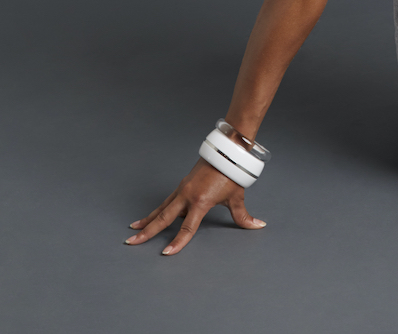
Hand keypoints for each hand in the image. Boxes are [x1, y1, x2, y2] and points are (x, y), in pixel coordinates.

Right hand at [124, 158, 265, 254]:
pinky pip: (167, 201)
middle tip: (131, 242)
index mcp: (201, 201)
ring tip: (134, 230)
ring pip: (162, 208)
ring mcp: (183, 189)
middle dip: (148, 232)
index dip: (178, 242)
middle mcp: (188, 196)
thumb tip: (258, 225)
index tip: (166, 253)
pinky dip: (157, 210)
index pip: (187, 227)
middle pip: (164, 218)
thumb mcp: (237, 197)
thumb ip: (243, 215)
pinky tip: (150, 217)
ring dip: (148, 220)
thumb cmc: (232, 174)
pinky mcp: (182, 185)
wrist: (227, 152)